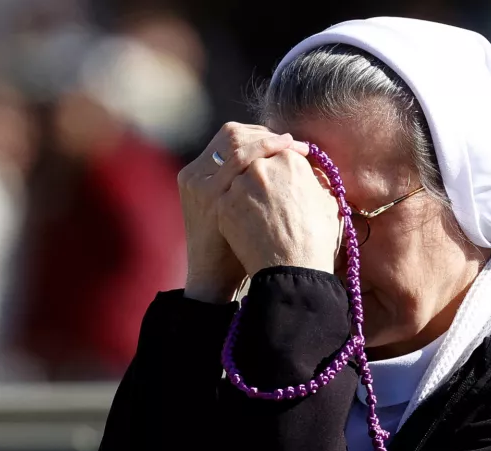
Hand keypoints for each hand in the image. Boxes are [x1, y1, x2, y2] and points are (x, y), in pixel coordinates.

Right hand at [178, 122, 308, 301]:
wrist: (215, 277)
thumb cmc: (233, 246)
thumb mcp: (232, 209)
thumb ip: (245, 185)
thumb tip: (278, 162)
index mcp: (198, 174)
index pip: (230, 137)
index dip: (259, 135)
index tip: (285, 141)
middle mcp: (194, 174)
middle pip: (232, 134)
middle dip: (266, 135)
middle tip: (293, 142)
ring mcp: (200, 183)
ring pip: (236, 142)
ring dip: (270, 141)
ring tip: (296, 147)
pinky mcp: (209, 194)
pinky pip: (240, 160)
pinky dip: (266, 152)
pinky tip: (289, 157)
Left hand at [217, 149, 339, 275]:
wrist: (292, 271)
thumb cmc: (317, 239)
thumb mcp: (328, 203)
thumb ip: (317, 180)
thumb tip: (312, 171)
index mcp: (289, 160)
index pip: (280, 149)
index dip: (282, 158)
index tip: (282, 168)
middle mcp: (260, 166)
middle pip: (255, 156)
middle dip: (260, 166)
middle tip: (265, 182)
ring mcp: (238, 184)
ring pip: (237, 174)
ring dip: (245, 183)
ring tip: (255, 201)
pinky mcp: (223, 204)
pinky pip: (226, 195)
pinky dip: (235, 202)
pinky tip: (244, 215)